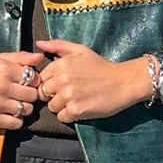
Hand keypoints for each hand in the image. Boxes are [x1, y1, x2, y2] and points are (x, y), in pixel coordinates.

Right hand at [0, 52, 44, 129]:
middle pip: (32, 96)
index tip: (27, 81)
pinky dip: (17, 120)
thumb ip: (21, 57)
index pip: (34, 79)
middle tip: (22, 93)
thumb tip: (40, 57)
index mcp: (4, 70)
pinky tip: (10, 112)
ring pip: (26, 110)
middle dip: (30, 94)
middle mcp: (0, 87)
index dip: (34, 80)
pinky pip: (16, 123)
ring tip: (15, 102)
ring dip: (24, 107)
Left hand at [35, 40, 149, 122]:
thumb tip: (39, 44)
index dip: (50, 83)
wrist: (123, 82)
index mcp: (60, 64)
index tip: (62, 84)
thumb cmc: (102, 66)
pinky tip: (81, 107)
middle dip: (54, 95)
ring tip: (77, 100)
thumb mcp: (80, 50)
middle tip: (70, 93)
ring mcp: (68, 96)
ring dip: (62, 107)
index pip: (41, 79)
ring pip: (52, 107)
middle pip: (44, 94)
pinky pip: (62, 117)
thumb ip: (58, 46)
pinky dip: (70, 115)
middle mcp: (62, 80)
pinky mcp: (76, 110)